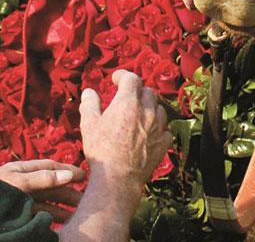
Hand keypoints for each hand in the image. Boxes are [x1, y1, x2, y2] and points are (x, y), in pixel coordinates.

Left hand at [0, 159, 84, 223]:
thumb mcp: (17, 182)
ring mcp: (19, 202)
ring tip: (78, 215)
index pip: (50, 167)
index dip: (68, 171)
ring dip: (62, 209)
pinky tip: (60, 225)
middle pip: (51, 187)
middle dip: (68, 193)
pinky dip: (50, 219)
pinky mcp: (17, 218)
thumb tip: (69, 175)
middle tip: (87, 200)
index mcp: (21, 171)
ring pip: (46, 204)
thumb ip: (43, 179)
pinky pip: (37, 217)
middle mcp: (22, 185)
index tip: (85, 176)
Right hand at [79, 70, 172, 195]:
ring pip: (159, 108)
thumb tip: (89, 91)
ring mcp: (158, 126)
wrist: (118, 179)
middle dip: (136, 91)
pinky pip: (165, 129)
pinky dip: (158, 128)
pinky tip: (149, 133)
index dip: (123, 75)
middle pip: (147, 91)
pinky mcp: (163, 142)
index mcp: (128, 102)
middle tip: (126, 98)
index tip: (116, 79)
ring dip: (149, 108)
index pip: (131, 78)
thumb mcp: (89, 125)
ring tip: (139, 115)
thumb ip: (90, 104)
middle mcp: (147, 110)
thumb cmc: (101, 151)